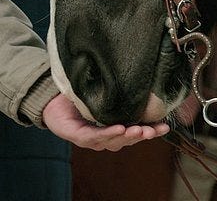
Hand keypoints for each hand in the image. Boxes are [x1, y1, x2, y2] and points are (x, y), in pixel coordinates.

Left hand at [43, 94, 169, 151]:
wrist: (51, 99)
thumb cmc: (78, 97)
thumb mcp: (102, 92)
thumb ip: (118, 90)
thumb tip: (142, 76)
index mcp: (113, 128)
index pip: (135, 132)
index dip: (151, 131)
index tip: (165, 126)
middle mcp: (104, 136)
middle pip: (127, 140)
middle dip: (142, 135)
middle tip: (155, 130)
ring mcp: (91, 139)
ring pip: (113, 141)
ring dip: (127, 136)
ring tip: (139, 130)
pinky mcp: (78, 136)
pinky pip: (94, 137)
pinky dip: (107, 134)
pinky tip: (119, 128)